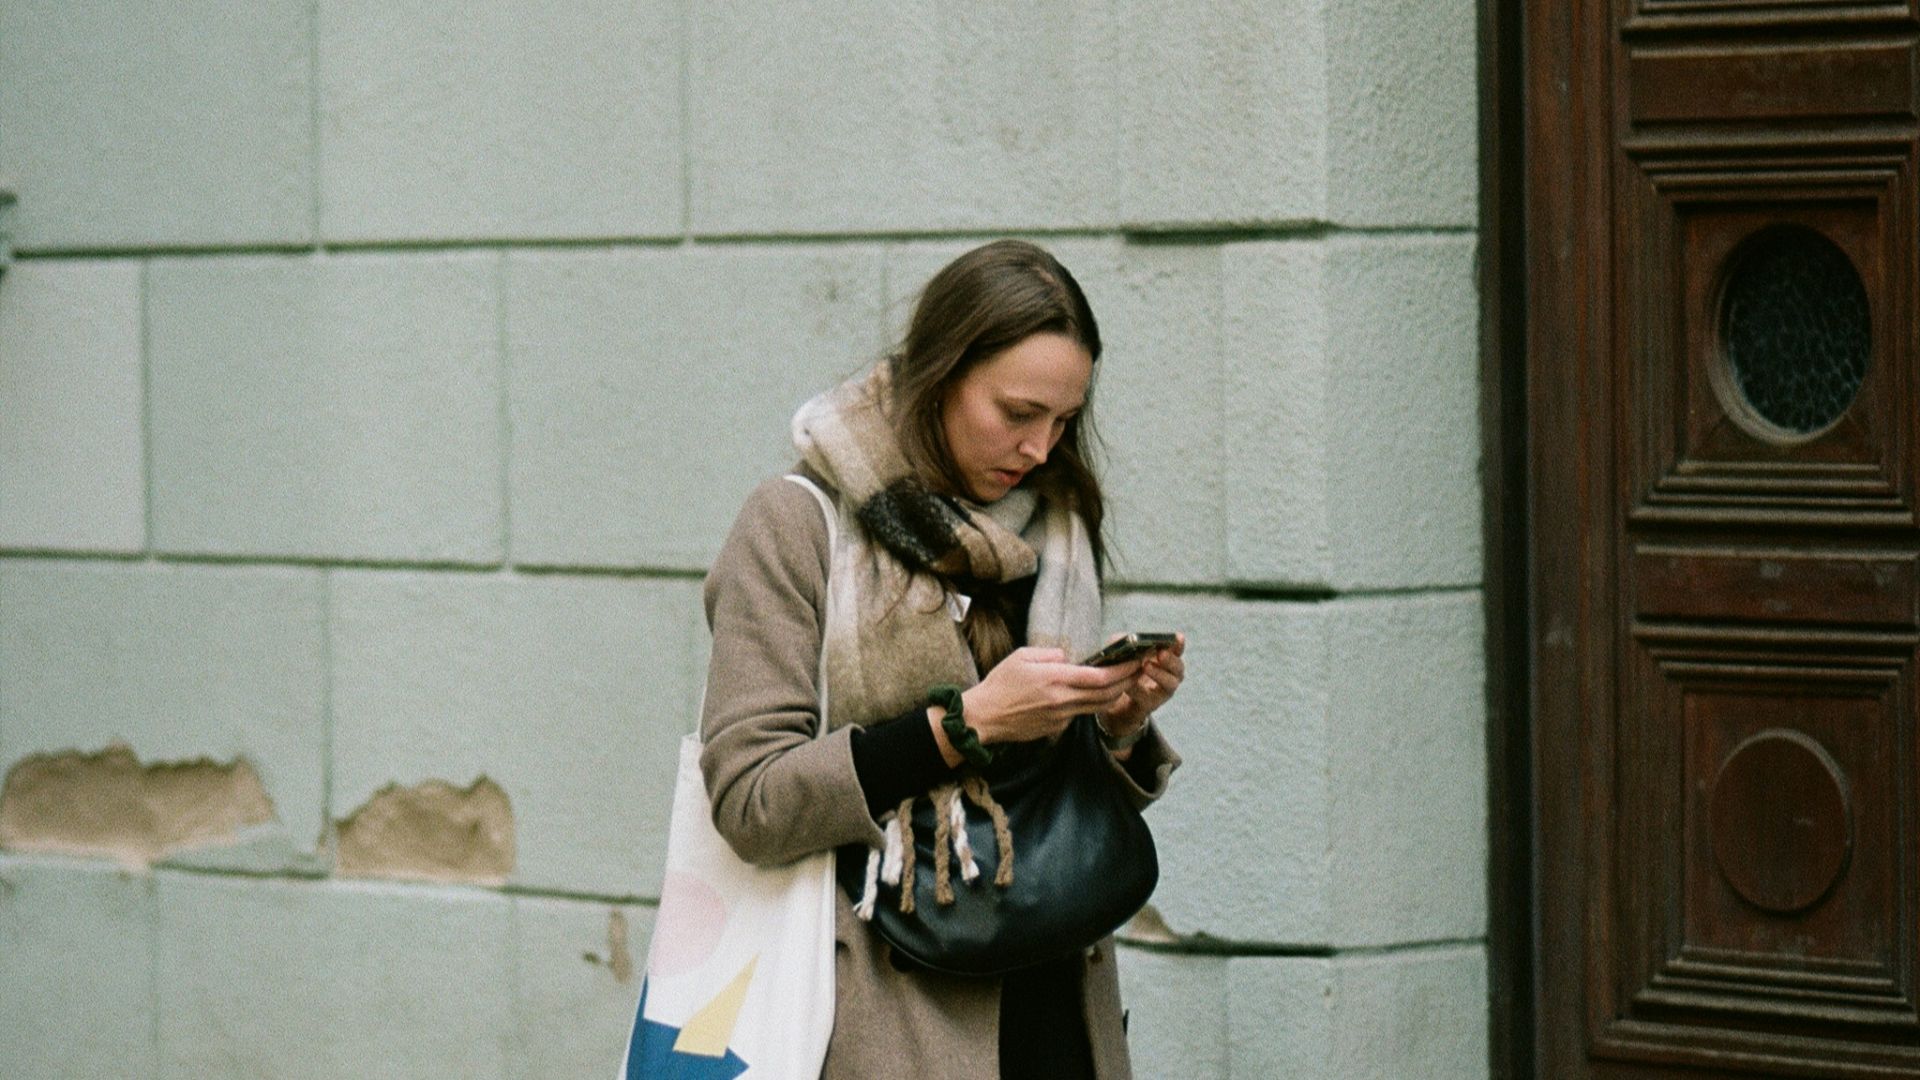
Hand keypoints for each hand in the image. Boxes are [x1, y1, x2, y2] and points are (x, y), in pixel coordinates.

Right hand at [957, 647, 1140, 747]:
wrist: (984, 717)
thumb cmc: (1000, 684)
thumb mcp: (1022, 656)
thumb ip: (1049, 654)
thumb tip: (1068, 658)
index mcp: (1055, 678)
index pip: (1100, 677)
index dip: (1122, 670)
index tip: (1135, 660)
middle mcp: (1062, 699)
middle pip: (1106, 694)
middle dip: (1127, 681)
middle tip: (1139, 669)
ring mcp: (1061, 717)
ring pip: (1098, 707)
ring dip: (1115, 694)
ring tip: (1125, 681)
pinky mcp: (1057, 728)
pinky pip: (1080, 714)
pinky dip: (1091, 704)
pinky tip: (1094, 695)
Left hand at [1095, 632, 1185, 736]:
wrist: (1112, 697)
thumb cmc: (1120, 668)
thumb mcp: (1119, 652)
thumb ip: (1122, 642)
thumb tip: (1126, 638)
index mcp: (1164, 658)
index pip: (1176, 650)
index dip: (1178, 644)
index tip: (1178, 637)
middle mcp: (1169, 674)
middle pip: (1178, 668)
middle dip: (1171, 660)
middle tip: (1161, 653)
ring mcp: (1162, 691)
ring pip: (1170, 683)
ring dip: (1159, 673)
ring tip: (1146, 666)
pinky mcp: (1149, 704)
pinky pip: (1147, 697)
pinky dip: (1138, 689)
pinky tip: (1128, 684)